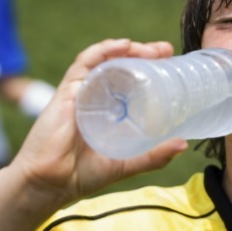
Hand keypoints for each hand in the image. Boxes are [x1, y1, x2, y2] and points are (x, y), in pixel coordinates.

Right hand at [8, 38, 187, 208]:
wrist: (48, 185)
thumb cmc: (82, 175)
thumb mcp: (126, 163)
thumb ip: (153, 156)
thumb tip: (183, 144)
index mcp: (109, 110)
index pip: (131, 81)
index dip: (150, 68)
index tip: (171, 63)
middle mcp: (96, 97)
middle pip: (121, 66)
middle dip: (144, 53)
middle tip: (166, 51)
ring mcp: (81, 92)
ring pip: (105, 59)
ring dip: (128, 49)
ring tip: (151, 49)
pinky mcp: (67, 91)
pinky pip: (84, 63)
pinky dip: (102, 50)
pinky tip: (122, 45)